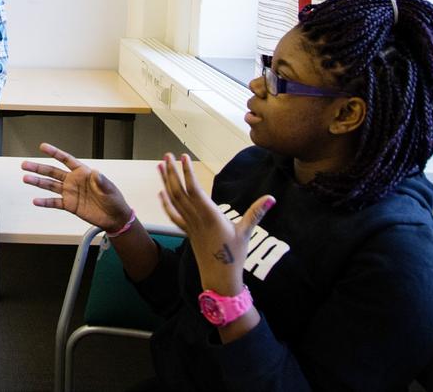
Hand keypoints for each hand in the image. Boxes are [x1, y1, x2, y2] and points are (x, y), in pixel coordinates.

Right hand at [21, 142, 132, 232]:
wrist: (114, 218)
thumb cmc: (113, 200)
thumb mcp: (109, 189)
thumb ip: (101, 181)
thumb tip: (95, 173)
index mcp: (83, 172)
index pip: (66, 159)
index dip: (54, 152)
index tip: (42, 147)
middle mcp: (73, 181)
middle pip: (53, 172)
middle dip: (38, 167)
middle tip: (25, 164)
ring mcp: (70, 193)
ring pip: (50, 186)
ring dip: (37, 182)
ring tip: (26, 178)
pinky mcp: (69, 205)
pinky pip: (54, 202)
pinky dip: (45, 202)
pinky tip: (36, 201)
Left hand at [158, 153, 274, 295]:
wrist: (219, 278)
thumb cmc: (234, 256)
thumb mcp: (246, 233)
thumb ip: (256, 213)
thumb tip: (271, 198)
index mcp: (210, 216)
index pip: (195, 190)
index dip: (188, 173)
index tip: (184, 157)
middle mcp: (196, 219)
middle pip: (180, 192)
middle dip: (172, 172)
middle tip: (167, 154)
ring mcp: (189, 225)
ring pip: (173, 200)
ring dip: (166, 182)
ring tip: (160, 165)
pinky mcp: (187, 232)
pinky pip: (173, 215)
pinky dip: (165, 203)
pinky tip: (160, 192)